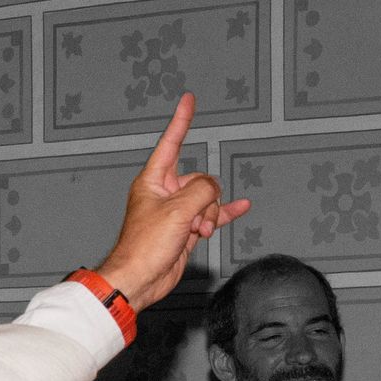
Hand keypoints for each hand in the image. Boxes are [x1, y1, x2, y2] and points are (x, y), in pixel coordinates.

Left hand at [96, 93, 251, 310]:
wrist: (139, 279)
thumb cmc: (144, 247)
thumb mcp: (178, 210)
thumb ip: (203, 191)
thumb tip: (213, 192)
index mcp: (153, 181)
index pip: (171, 143)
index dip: (181, 121)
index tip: (188, 100)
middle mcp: (163, 194)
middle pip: (199, 180)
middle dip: (205, 198)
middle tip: (193, 218)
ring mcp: (175, 212)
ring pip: (207, 201)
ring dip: (209, 216)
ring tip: (195, 232)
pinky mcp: (184, 230)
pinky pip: (210, 215)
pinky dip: (224, 213)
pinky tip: (241, 207)